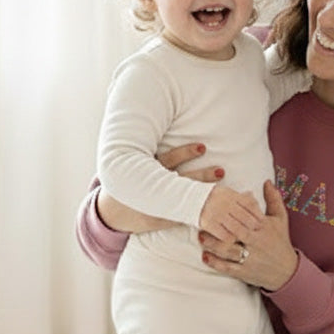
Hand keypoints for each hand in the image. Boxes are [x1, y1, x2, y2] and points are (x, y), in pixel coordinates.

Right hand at [96, 142, 224, 232]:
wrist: (112, 213)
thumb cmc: (124, 183)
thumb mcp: (129, 164)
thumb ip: (143, 148)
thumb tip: (152, 113)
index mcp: (145, 171)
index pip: (169, 160)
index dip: (186, 153)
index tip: (203, 147)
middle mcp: (153, 188)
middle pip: (181, 180)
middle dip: (202, 176)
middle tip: (221, 170)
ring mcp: (158, 206)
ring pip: (184, 201)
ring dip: (202, 195)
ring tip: (218, 193)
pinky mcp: (161, 220)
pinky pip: (181, 219)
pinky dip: (196, 216)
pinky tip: (211, 216)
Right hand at [199, 186, 262, 242]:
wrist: (186, 197)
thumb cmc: (207, 194)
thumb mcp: (223, 190)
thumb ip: (236, 194)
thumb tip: (252, 194)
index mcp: (230, 194)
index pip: (249, 204)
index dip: (257, 213)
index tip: (263, 221)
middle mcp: (225, 203)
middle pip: (245, 217)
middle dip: (253, 226)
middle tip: (259, 234)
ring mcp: (217, 214)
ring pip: (237, 227)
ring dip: (244, 234)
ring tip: (249, 240)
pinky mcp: (209, 224)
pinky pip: (224, 235)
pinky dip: (231, 240)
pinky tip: (234, 243)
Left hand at [200, 180, 298, 290]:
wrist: (287, 271)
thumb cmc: (281, 241)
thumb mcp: (280, 219)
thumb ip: (273, 199)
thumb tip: (267, 181)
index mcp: (264, 228)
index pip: (246, 216)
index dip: (230, 211)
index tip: (216, 204)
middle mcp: (257, 243)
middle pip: (235, 232)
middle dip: (218, 226)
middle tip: (202, 220)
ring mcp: (250, 259)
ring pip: (228, 251)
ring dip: (213, 244)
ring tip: (201, 237)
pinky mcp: (245, 272)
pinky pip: (227, 267)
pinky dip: (215, 263)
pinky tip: (205, 256)